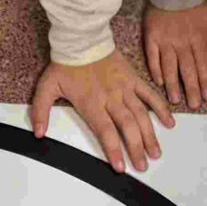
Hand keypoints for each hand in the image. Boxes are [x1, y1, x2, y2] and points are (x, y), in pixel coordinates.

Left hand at [32, 51, 173, 174]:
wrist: (82, 38)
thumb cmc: (65, 63)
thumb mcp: (46, 86)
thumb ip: (41, 111)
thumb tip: (38, 133)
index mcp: (92, 102)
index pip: (106, 131)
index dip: (114, 150)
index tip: (121, 167)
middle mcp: (111, 98)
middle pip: (128, 127)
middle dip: (136, 149)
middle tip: (143, 166)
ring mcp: (125, 88)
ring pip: (141, 115)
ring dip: (150, 135)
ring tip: (156, 153)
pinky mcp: (133, 78)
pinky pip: (150, 94)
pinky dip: (160, 108)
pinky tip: (169, 122)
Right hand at [143, 4, 206, 109]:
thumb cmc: (196, 6)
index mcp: (199, 39)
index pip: (203, 65)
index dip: (206, 82)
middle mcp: (182, 42)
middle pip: (187, 69)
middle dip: (191, 89)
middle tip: (194, 105)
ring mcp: (165, 41)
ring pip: (169, 67)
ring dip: (173, 85)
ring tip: (175, 101)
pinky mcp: (151, 37)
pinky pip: (153, 57)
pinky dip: (155, 70)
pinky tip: (159, 83)